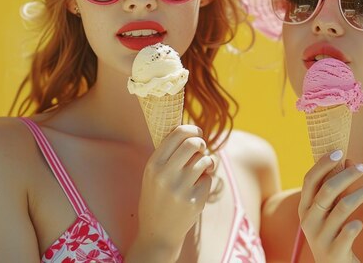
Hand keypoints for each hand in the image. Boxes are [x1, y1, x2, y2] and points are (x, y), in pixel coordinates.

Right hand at [134, 124, 214, 260]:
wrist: (157, 232)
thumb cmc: (157, 197)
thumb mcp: (153, 174)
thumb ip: (168, 154)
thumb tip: (190, 131)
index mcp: (153, 165)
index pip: (177, 134)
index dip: (191, 129)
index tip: (197, 132)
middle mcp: (165, 175)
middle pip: (193, 144)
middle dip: (201, 143)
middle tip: (201, 149)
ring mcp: (180, 189)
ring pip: (204, 161)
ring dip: (206, 161)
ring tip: (201, 168)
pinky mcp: (194, 200)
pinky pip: (208, 179)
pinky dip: (206, 179)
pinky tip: (197, 187)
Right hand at [298, 150, 362, 262]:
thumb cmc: (332, 231)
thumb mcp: (330, 208)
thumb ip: (336, 185)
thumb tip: (349, 159)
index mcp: (305, 207)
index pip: (310, 179)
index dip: (323, 163)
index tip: (339, 151)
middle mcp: (308, 220)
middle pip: (326, 190)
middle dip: (346, 175)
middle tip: (362, 167)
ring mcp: (319, 236)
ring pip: (340, 208)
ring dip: (358, 196)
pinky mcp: (333, 251)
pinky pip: (347, 232)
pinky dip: (355, 225)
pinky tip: (360, 223)